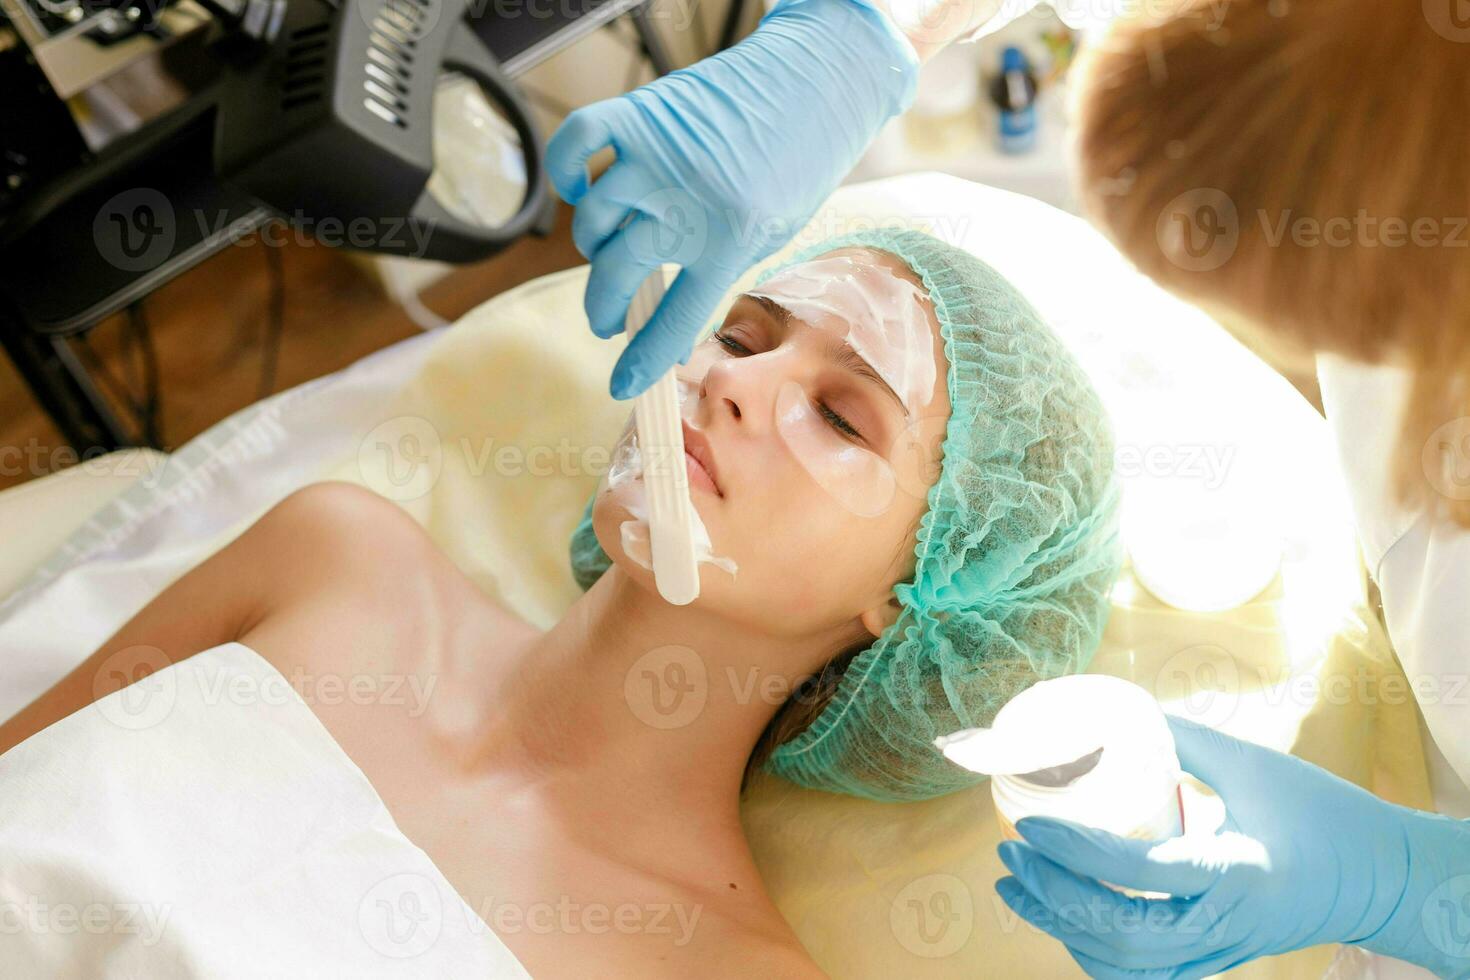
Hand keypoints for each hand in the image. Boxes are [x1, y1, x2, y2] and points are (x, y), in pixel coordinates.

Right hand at [545, 0, 918, 397]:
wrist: (813, 83)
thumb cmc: (797, 161)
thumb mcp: (768, 234)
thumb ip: (714, 272)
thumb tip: (666, 324)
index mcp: (730, 235)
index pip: (674, 314)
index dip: (643, 359)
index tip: (624, 384)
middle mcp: (686, 197)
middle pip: (618, 272)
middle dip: (606, 309)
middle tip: (609, 319)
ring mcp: (656, 153)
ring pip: (593, 220)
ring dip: (595, 249)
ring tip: (613, 252)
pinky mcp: (639, 113)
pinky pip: (576, 144)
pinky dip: (566, 171)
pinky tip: (583, 189)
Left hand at [995, 715, 1469, 977]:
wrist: (1381, 878)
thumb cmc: (1323, 815)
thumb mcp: (1254, 765)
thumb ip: (1182, 739)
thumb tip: (1116, 710)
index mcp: (1237, 872)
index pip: (1140, 872)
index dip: (1076, 853)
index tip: (1029, 826)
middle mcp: (1225, 925)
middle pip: (1120, 933)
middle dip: (1053, 898)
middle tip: (1009, 855)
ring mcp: (1220, 953)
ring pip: (1125, 964)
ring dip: (1060, 928)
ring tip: (1016, 888)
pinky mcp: (1217, 962)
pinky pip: (1141, 973)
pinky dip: (1091, 952)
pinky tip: (1060, 919)